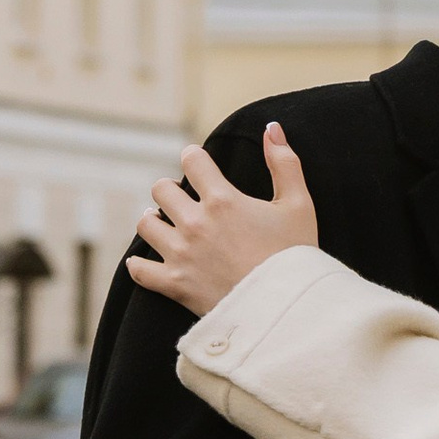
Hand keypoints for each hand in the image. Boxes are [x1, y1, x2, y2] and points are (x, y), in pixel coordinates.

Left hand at [128, 124, 319, 315]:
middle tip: (184, 199)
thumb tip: (270, 128)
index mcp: (223, 200)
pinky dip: (140, 266)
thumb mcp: (299, 205)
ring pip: (146, 225)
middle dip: (172, 190)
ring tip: (165, 224)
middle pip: (161, 189)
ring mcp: (181, 255)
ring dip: (154, 221)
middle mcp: (196, 223)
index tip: (199, 164)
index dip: (195, 158)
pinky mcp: (174, 285)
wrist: (287, 310)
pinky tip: (148, 262)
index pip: (192, 160)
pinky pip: (139, 271)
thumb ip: (284, 163)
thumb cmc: (296, 257)